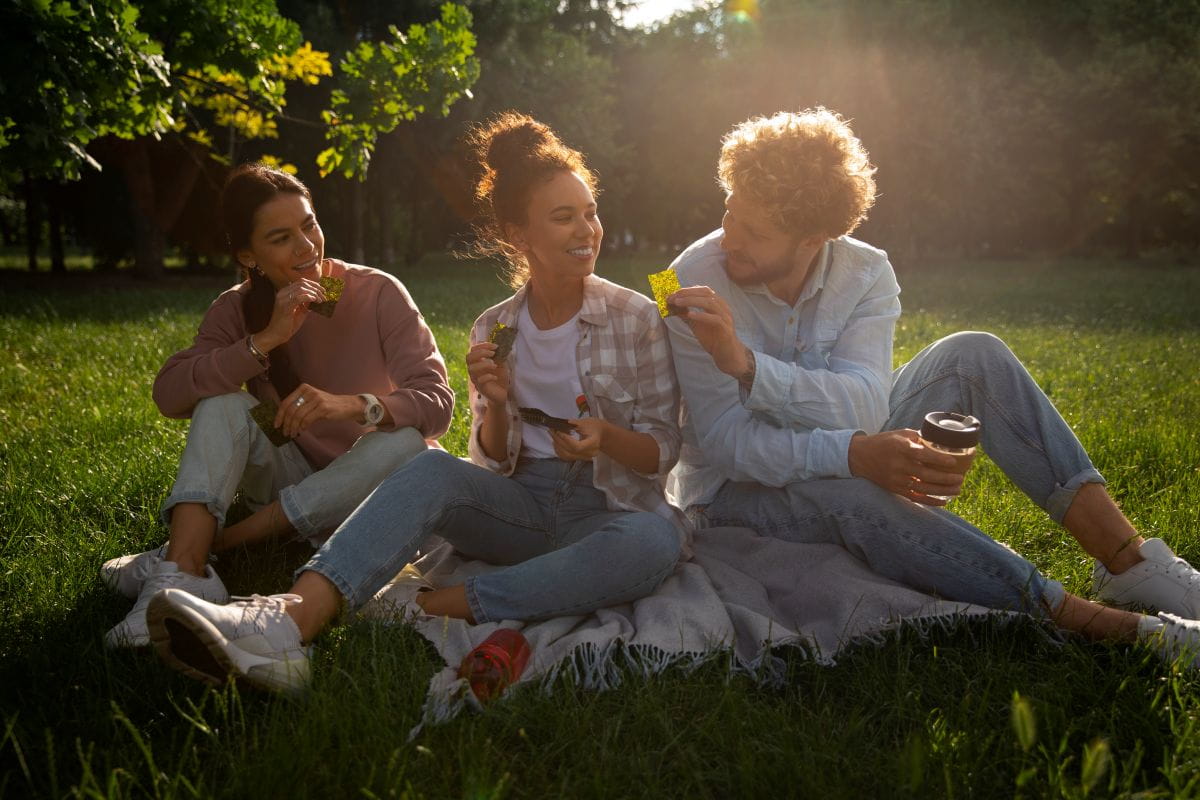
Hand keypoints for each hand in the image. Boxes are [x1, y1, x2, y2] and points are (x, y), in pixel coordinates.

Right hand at [256, 279, 326, 350]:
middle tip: (324, 296)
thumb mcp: (300, 310)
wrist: (276, 335)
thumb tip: (318, 297)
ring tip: (321, 300)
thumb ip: (307, 303)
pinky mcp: (285, 306)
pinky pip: (299, 297)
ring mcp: (282, 299)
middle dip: (316, 288)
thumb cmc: (288, 324)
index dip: (313, 284)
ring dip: (314, 293)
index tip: (323, 290)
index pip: (301, 282)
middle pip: (302, 283)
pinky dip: (309, 297)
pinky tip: (315, 301)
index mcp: (285, 292)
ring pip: (301, 288)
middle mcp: (282, 293)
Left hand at [274, 383, 361, 437]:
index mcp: (303, 388)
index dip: (279, 415)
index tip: (276, 425)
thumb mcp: (312, 401)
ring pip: (298, 416)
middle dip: (286, 424)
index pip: (286, 402)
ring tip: (293, 434)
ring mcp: (316, 399)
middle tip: (285, 433)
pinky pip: (307, 419)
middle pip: (291, 410)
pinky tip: (302, 430)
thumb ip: (299, 405)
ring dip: (293, 427)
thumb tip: (284, 419)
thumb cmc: (328, 405)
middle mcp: (309, 392)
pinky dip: (303, 426)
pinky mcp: (323, 407)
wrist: (347, 405)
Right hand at [466, 342, 509, 406]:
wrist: (503, 394)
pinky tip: (495, 377)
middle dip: (481, 352)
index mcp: (477, 362)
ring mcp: (476, 379)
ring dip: (484, 364)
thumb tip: (500, 343)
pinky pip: (480, 380)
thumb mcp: (501, 363)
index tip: (495, 346)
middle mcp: (474, 370)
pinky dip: (488, 376)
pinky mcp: (481, 388)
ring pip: (472, 369)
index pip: (472, 350)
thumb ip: (498, 354)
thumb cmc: (500, 377)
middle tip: (493, 353)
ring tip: (494, 365)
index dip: (482, 345)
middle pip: (468, 357)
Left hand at [551, 418, 607, 461]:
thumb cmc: (594, 426)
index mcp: (593, 443)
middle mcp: (589, 453)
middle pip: (570, 451)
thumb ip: (573, 424)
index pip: (577, 446)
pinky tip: (556, 442)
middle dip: (558, 441)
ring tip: (553, 435)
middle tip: (551, 430)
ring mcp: (584, 458)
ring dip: (557, 446)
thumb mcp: (586, 422)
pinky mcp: (579, 458)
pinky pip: (566, 457)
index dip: (565, 440)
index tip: (558, 430)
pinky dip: (559, 450)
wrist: (601, 434)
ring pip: (567, 456)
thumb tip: (561, 424)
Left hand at [668, 286, 751, 378]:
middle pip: (706, 293)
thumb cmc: (712, 338)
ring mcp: (726, 317)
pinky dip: (702, 315)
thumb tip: (672, 306)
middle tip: (673, 297)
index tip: (673, 293)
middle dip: (688, 293)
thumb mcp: (695, 324)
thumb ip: (685, 314)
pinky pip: (715, 319)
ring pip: (710, 303)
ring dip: (692, 301)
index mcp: (717, 304)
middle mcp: (723, 307)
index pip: (703, 290)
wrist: (726, 354)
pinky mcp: (726, 329)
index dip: (687, 290)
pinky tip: (690, 315)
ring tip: (678, 303)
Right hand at [847, 429, 974, 505]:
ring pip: (924, 488)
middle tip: (961, 478)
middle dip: (946, 478)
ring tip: (957, 489)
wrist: (859, 457)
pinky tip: (944, 501)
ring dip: (943, 490)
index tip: (953, 462)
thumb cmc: (883, 442)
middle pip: (926, 474)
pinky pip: (916, 497)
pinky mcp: (895, 489)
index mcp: (901, 448)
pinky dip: (931, 501)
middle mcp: (899, 465)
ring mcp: (896, 479)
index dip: (939, 459)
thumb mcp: (899, 434)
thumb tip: (939, 441)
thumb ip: (919, 438)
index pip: (923, 455)